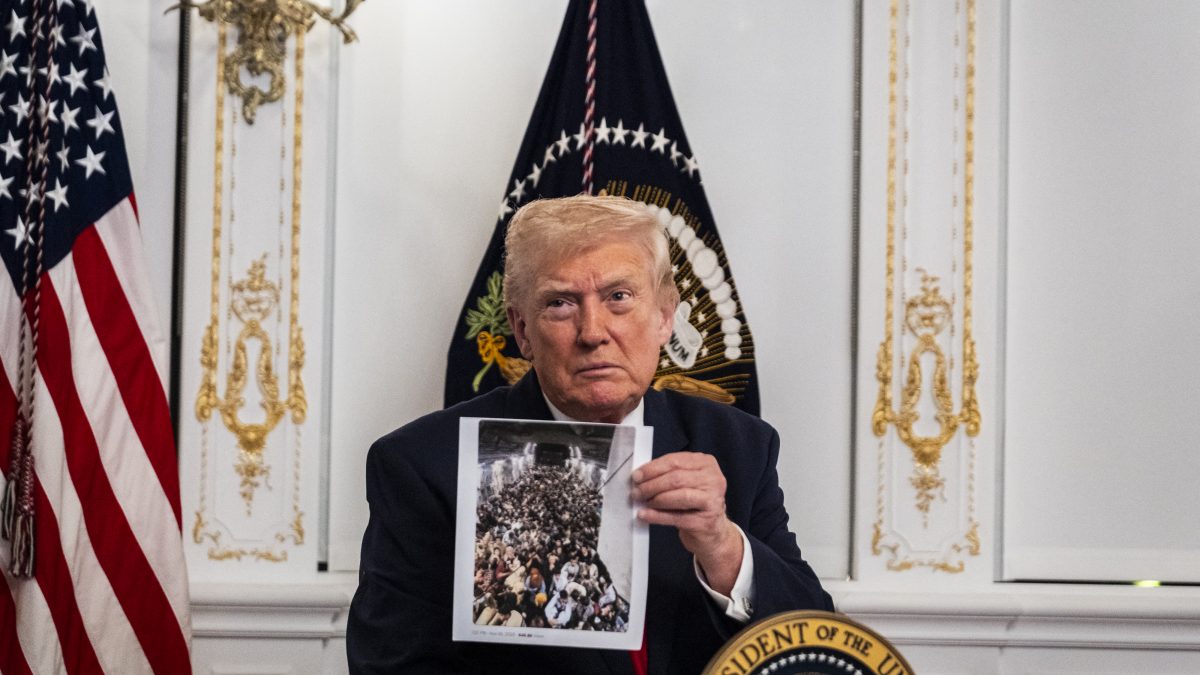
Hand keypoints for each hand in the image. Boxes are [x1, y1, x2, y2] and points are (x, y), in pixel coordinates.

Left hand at [631, 452, 742, 594]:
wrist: (713, 531)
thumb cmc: (695, 503)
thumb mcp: (686, 482)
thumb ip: (667, 475)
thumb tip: (641, 476)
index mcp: (706, 463)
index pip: (675, 461)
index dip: (652, 468)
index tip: (637, 475)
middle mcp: (713, 479)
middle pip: (676, 478)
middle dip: (652, 485)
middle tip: (637, 491)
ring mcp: (712, 500)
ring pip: (679, 496)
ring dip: (655, 499)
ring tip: (642, 502)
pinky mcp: (706, 521)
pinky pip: (677, 517)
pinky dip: (657, 516)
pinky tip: (645, 515)